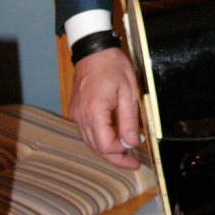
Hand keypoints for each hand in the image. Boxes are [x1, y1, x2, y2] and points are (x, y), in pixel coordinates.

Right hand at [69, 48, 141, 168]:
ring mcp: (77, 113)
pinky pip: (88, 131)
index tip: (137, 151)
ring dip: (107, 149)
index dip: (121, 152)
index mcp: (95, 111)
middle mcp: (82, 116)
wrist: (93, 51)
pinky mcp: (77, 110)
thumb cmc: (112, 66)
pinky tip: (113, 138)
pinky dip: (100, 138)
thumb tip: (132, 142)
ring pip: (91, 141)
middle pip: (96, 148)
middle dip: (115, 158)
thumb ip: (129, 120)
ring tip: (125, 153)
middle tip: (132, 163)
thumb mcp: (128, 92)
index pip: (105, 145)